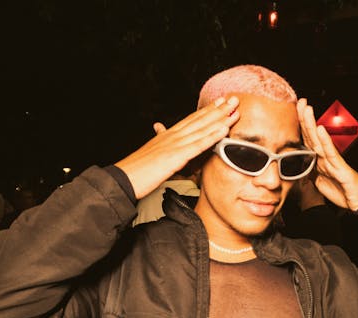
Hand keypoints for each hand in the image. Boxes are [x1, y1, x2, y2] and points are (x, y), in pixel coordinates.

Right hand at [115, 96, 239, 198]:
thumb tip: (164, 138)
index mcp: (167, 136)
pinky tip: (223, 130)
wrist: (123, 179)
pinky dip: (211, 136)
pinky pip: (197, 145)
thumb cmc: (136, 172)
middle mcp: (172, 136)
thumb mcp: (152, 157)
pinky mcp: (175, 157)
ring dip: (219, 118)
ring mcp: (174, 145)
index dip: (206, 111)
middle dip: (218, 109)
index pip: (190, 121)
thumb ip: (161, 147)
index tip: (220, 102)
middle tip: (234, 99)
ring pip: (201, 129)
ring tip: (234, 109)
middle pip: (199, 120)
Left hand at [297, 98, 357, 210]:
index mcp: (320, 159)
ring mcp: (333, 161)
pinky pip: (331, 153)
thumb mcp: (319, 182)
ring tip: (307, 109)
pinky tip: (320, 129)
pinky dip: (325, 141)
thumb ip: (310, 172)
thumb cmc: (342, 191)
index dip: (300, 126)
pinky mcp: (340, 167)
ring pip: (319, 140)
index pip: (308, 140)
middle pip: (312, 135)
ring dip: (312, 124)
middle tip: (300, 101)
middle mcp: (326, 157)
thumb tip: (298, 165)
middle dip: (305, 118)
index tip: (294, 111)